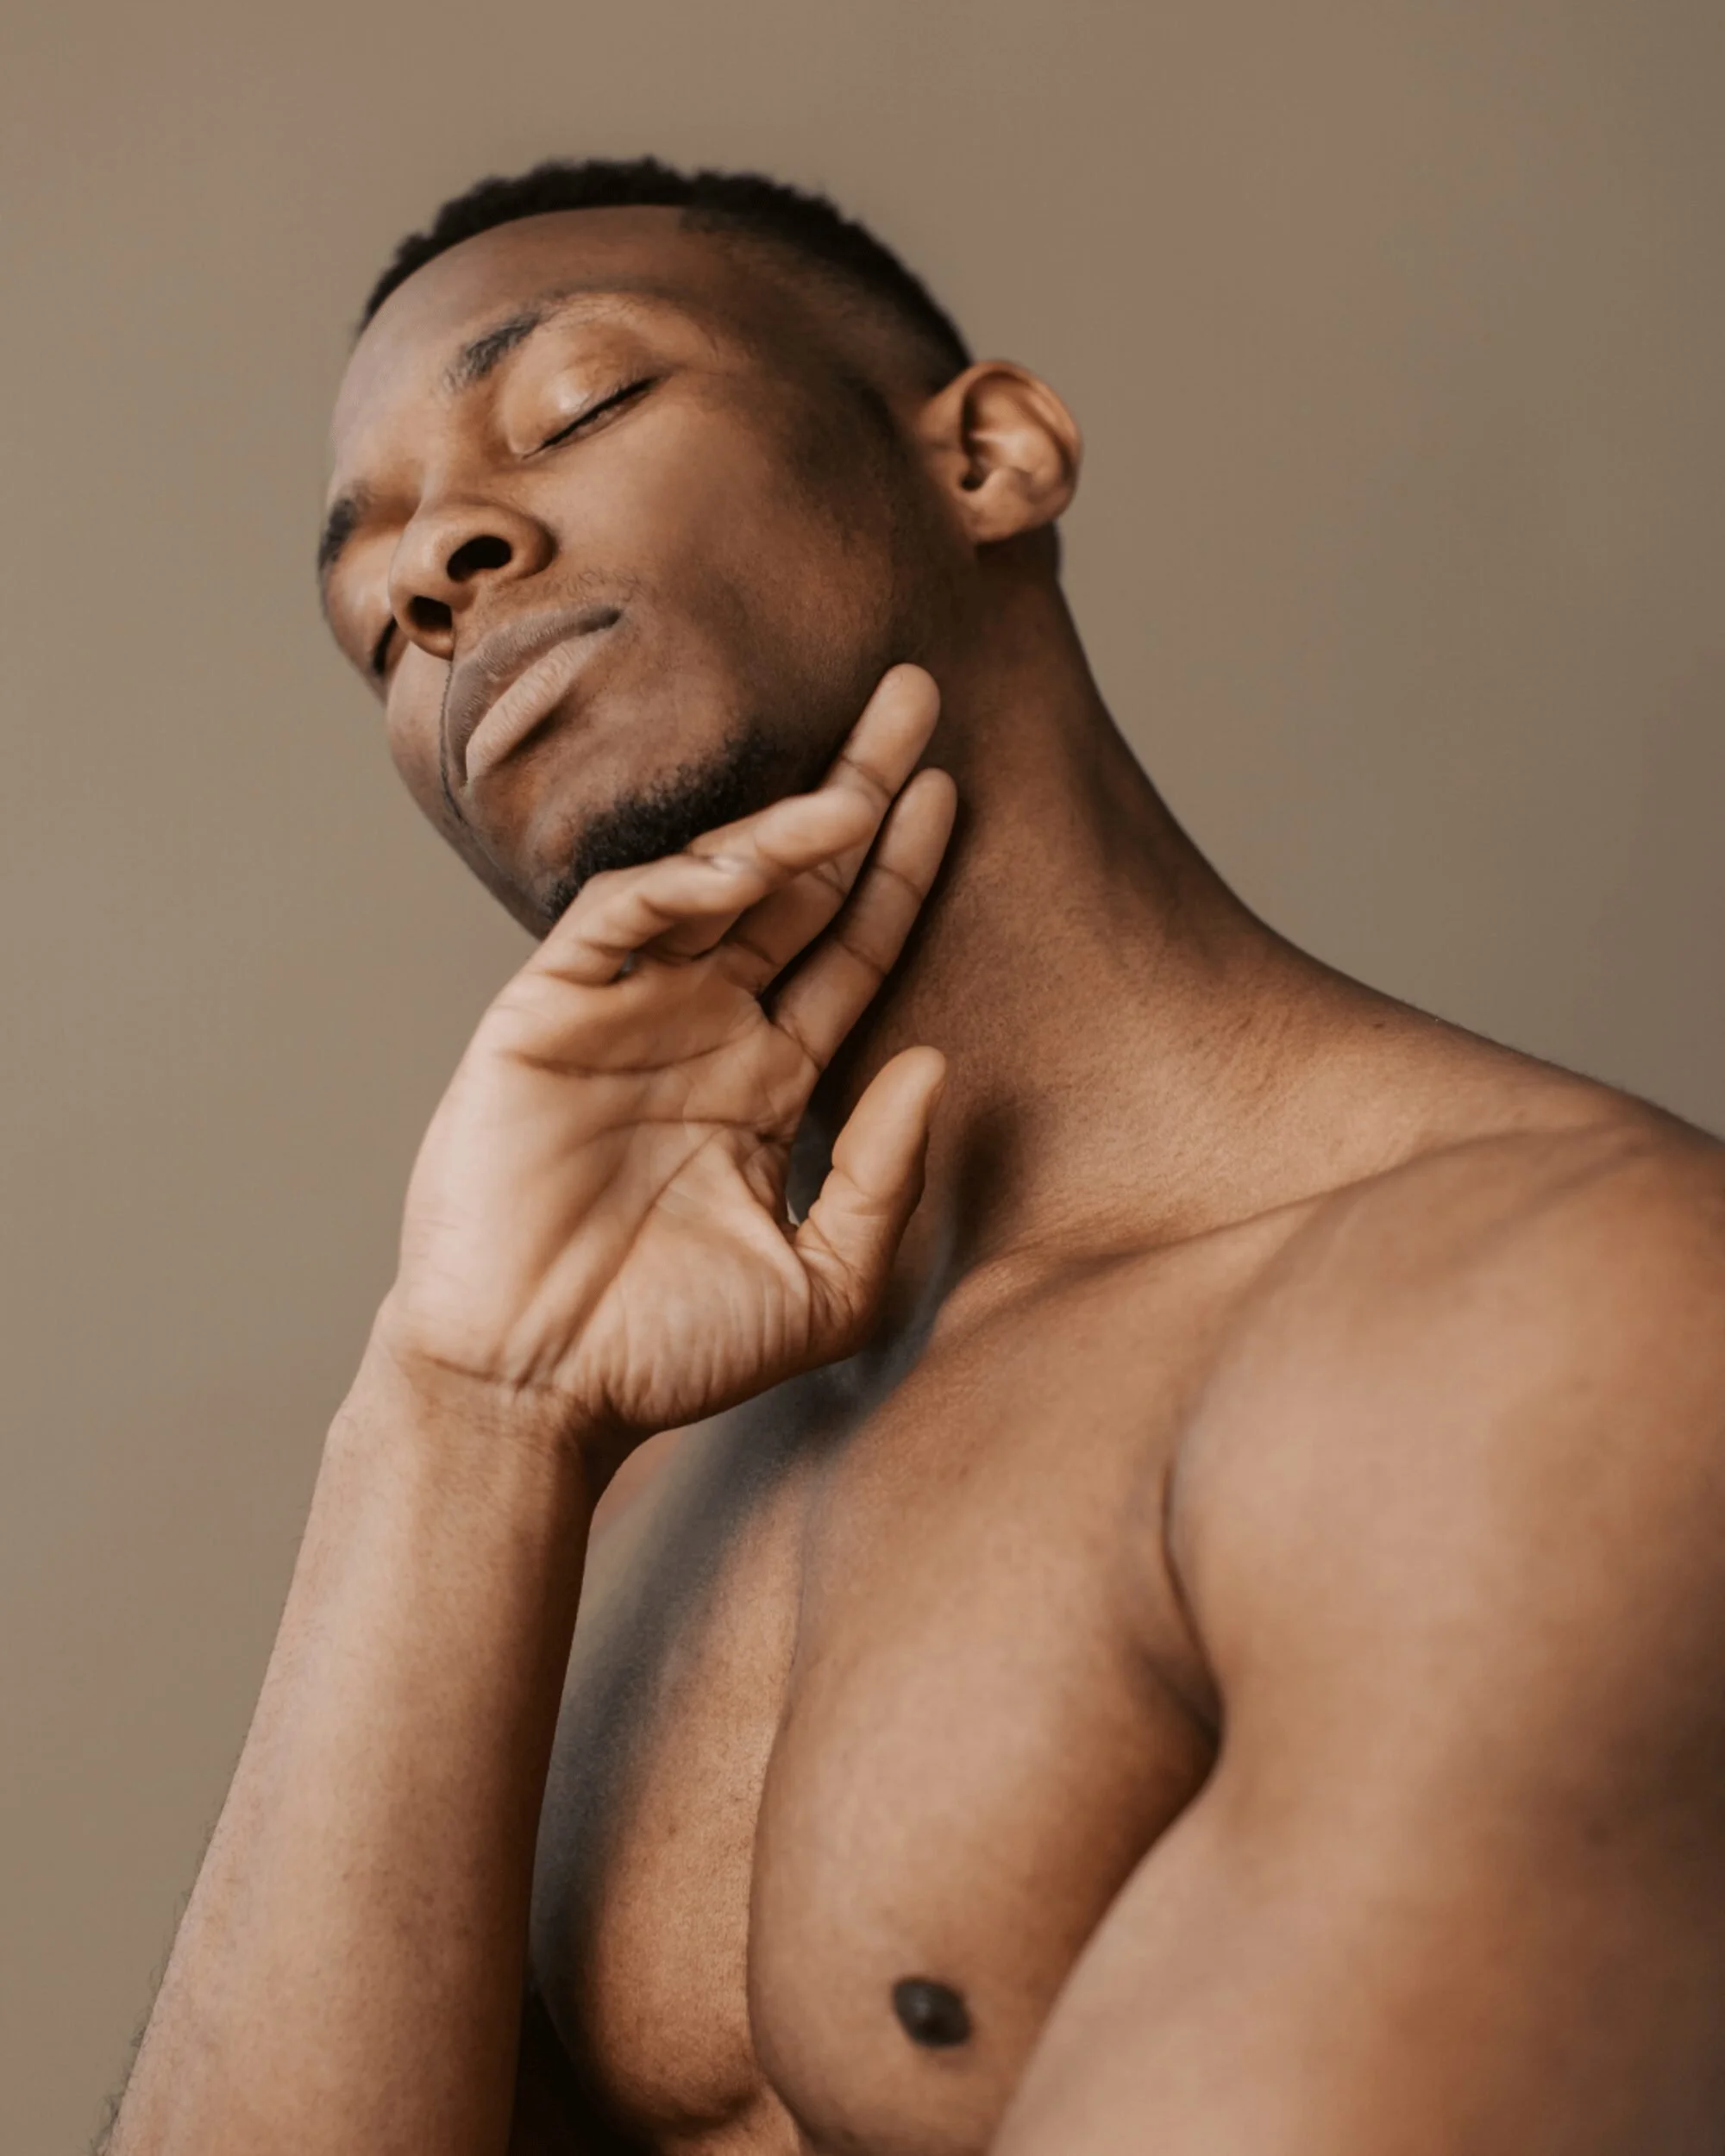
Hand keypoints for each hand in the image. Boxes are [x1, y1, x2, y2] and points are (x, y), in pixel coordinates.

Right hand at [377, 664, 954, 1457]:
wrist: (531, 1389)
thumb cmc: (668, 1351)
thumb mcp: (822, 1283)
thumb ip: (885, 1178)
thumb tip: (937, 1063)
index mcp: (767, 1078)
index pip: (850, 948)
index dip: (900, 871)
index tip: (953, 792)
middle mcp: (703, 1025)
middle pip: (796, 886)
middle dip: (857, 792)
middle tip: (916, 698)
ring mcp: (625, 1012)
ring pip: (714, 884)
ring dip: (786, 828)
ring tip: (862, 780)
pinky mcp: (548, 1012)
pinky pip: (622, 918)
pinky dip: (682, 883)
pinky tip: (748, 861)